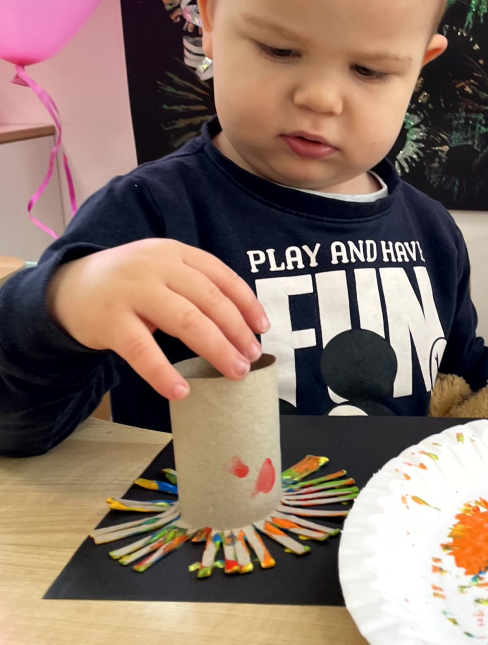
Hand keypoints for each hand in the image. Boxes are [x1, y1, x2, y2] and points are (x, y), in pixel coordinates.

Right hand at [46, 239, 269, 400]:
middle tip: (252, 357)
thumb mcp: (161, 270)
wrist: (68, 288)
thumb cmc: (128, 285)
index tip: (262, 329)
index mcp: (174, 253)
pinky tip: (181, 391)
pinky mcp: (110, 321)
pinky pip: (142, 350)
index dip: (247, 303)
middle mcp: (156, 267)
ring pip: (186, 322)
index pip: (221, 276)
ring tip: (235, 371)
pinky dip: (163, 373)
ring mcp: (132, 292)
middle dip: (237, 331)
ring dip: (217, 349)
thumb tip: (241, 325)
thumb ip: (194, 285)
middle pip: (210, 300)